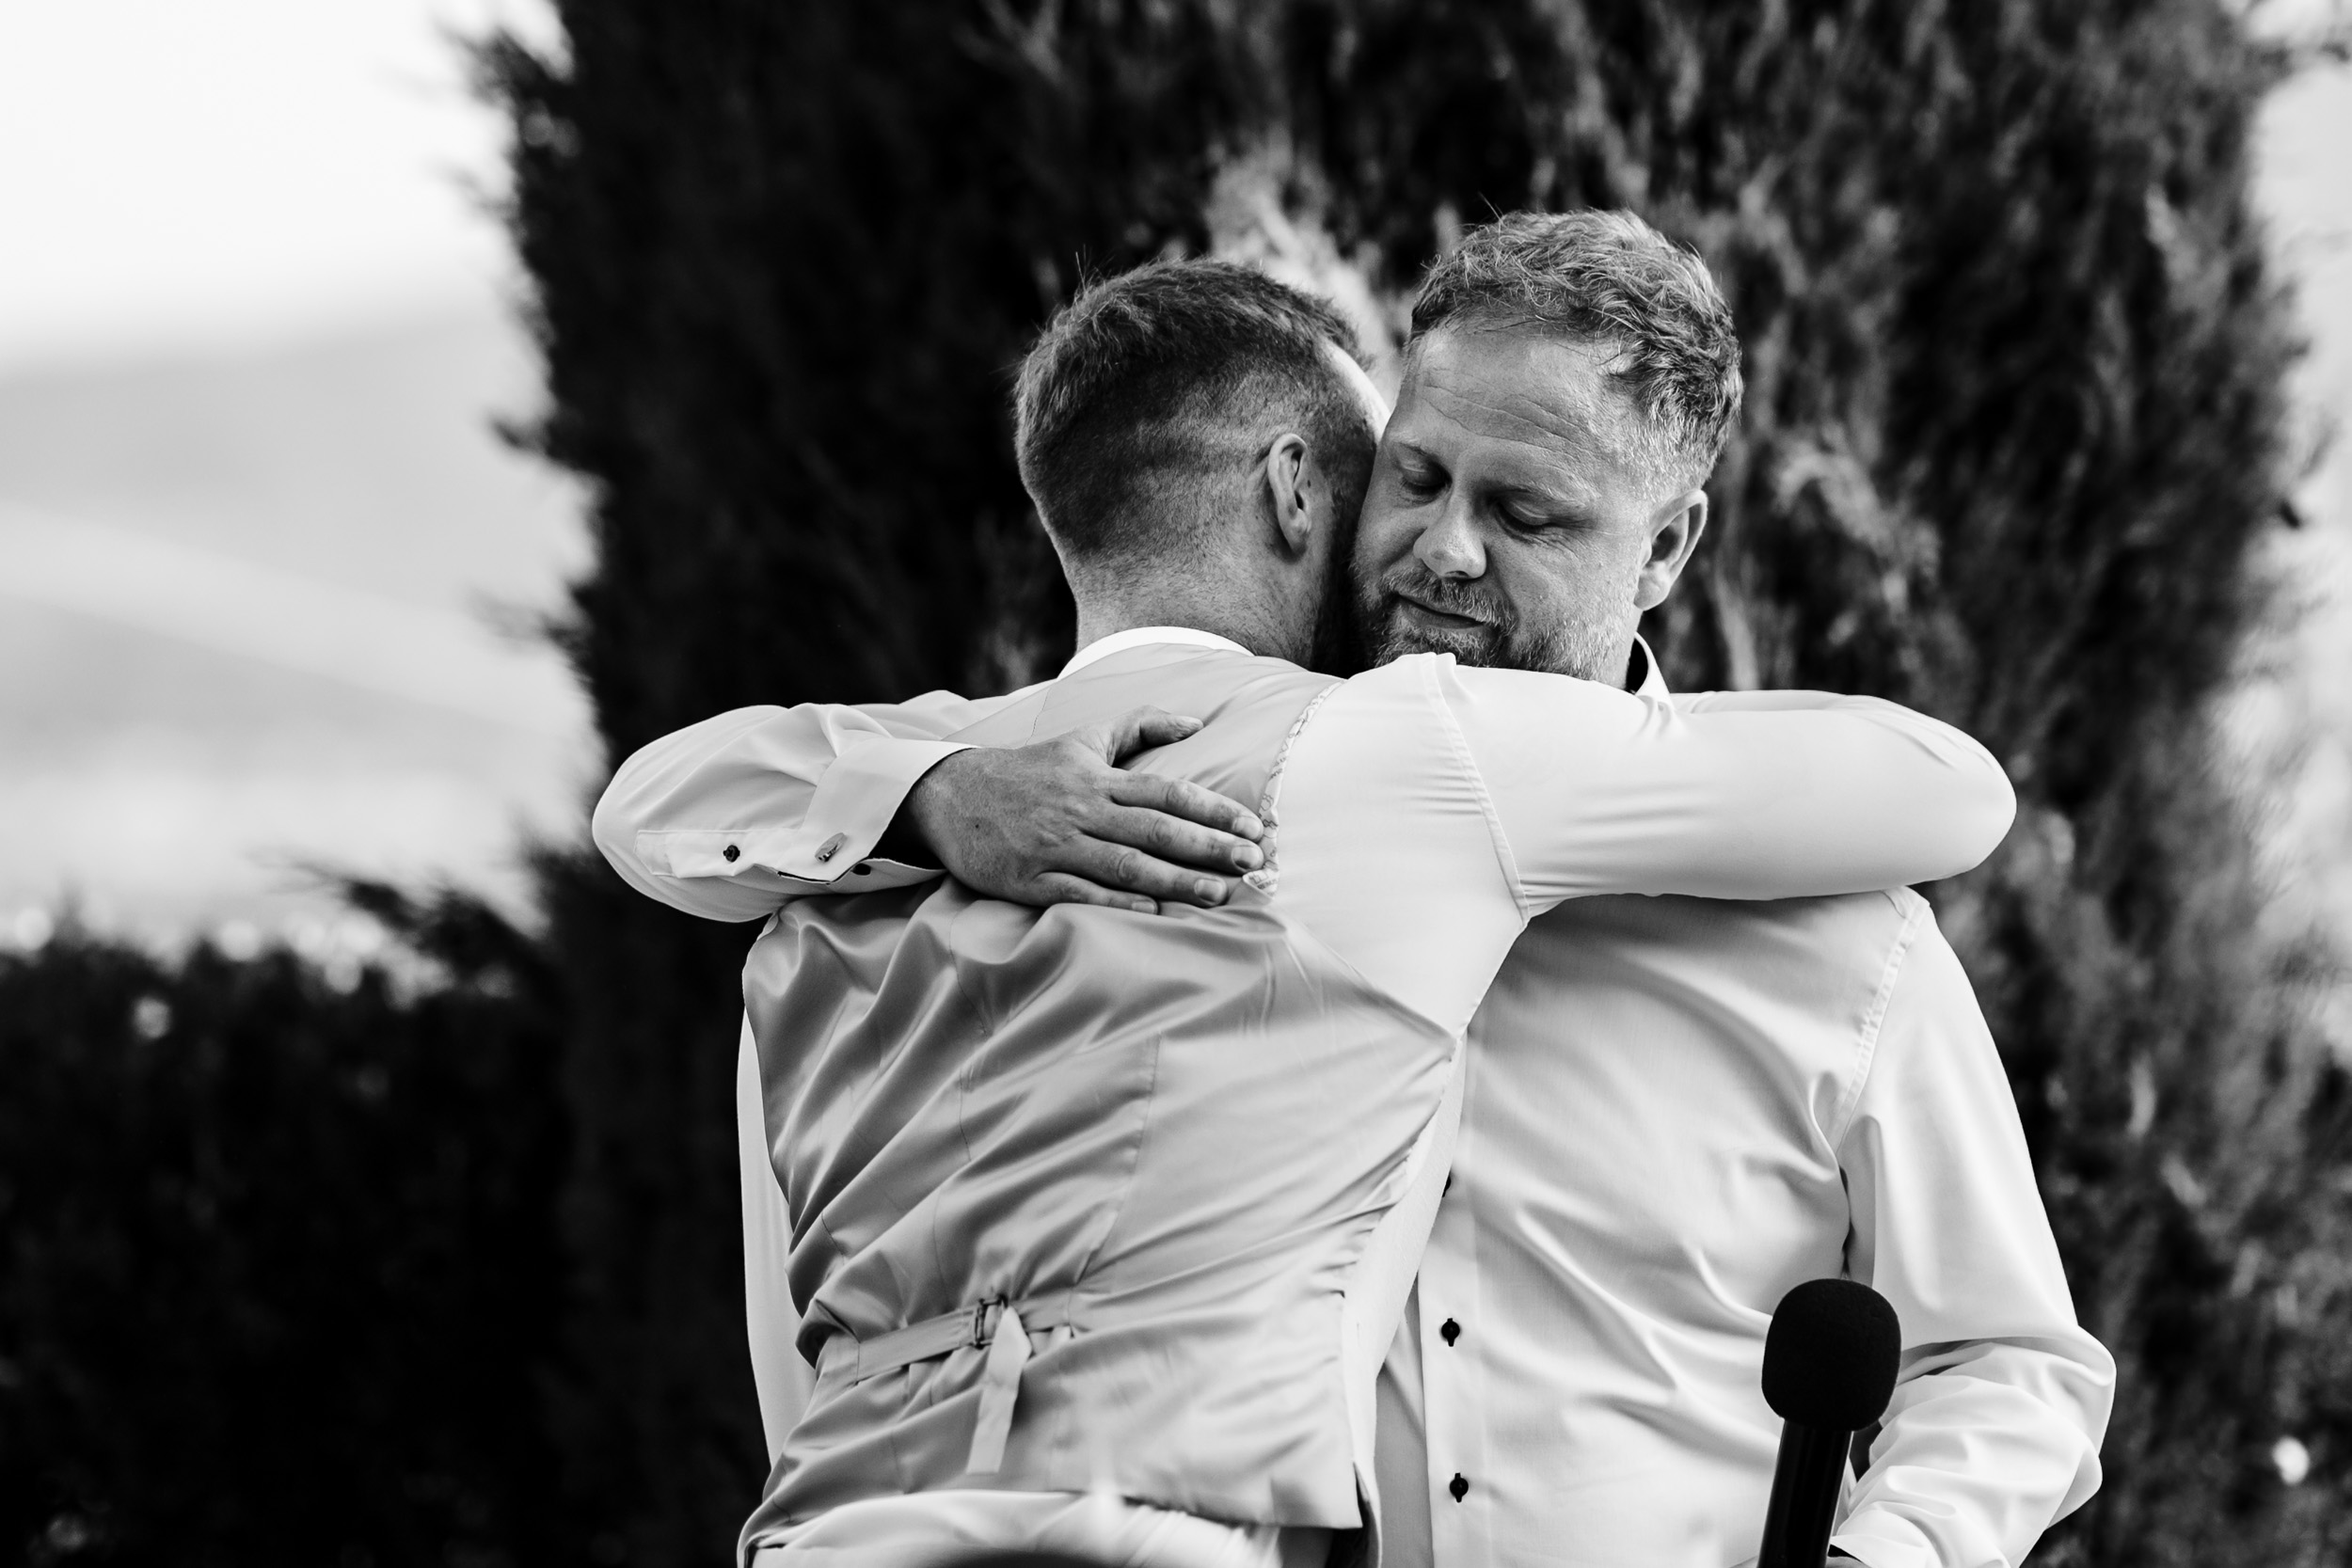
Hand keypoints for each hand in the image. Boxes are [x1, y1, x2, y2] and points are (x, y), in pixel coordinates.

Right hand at [902, 707, 1266, 912]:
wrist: (950, 795)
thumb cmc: (1029, 769)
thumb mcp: (1083, 736)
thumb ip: (1140, 725)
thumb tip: (1197, 721)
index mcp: (1098, 778)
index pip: (1168, 792)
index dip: (1214, 809)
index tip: (1253, 827)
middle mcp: (1082, 810)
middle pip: (1156, 830)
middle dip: (1208, 847)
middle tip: (1253, 863)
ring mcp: (1056, 846)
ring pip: (1125, 864)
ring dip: (1176, 880)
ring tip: (1219, 894)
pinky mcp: (1029, 879)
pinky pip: (1079, 892)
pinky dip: (1116, 902)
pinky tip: (1153, 912)